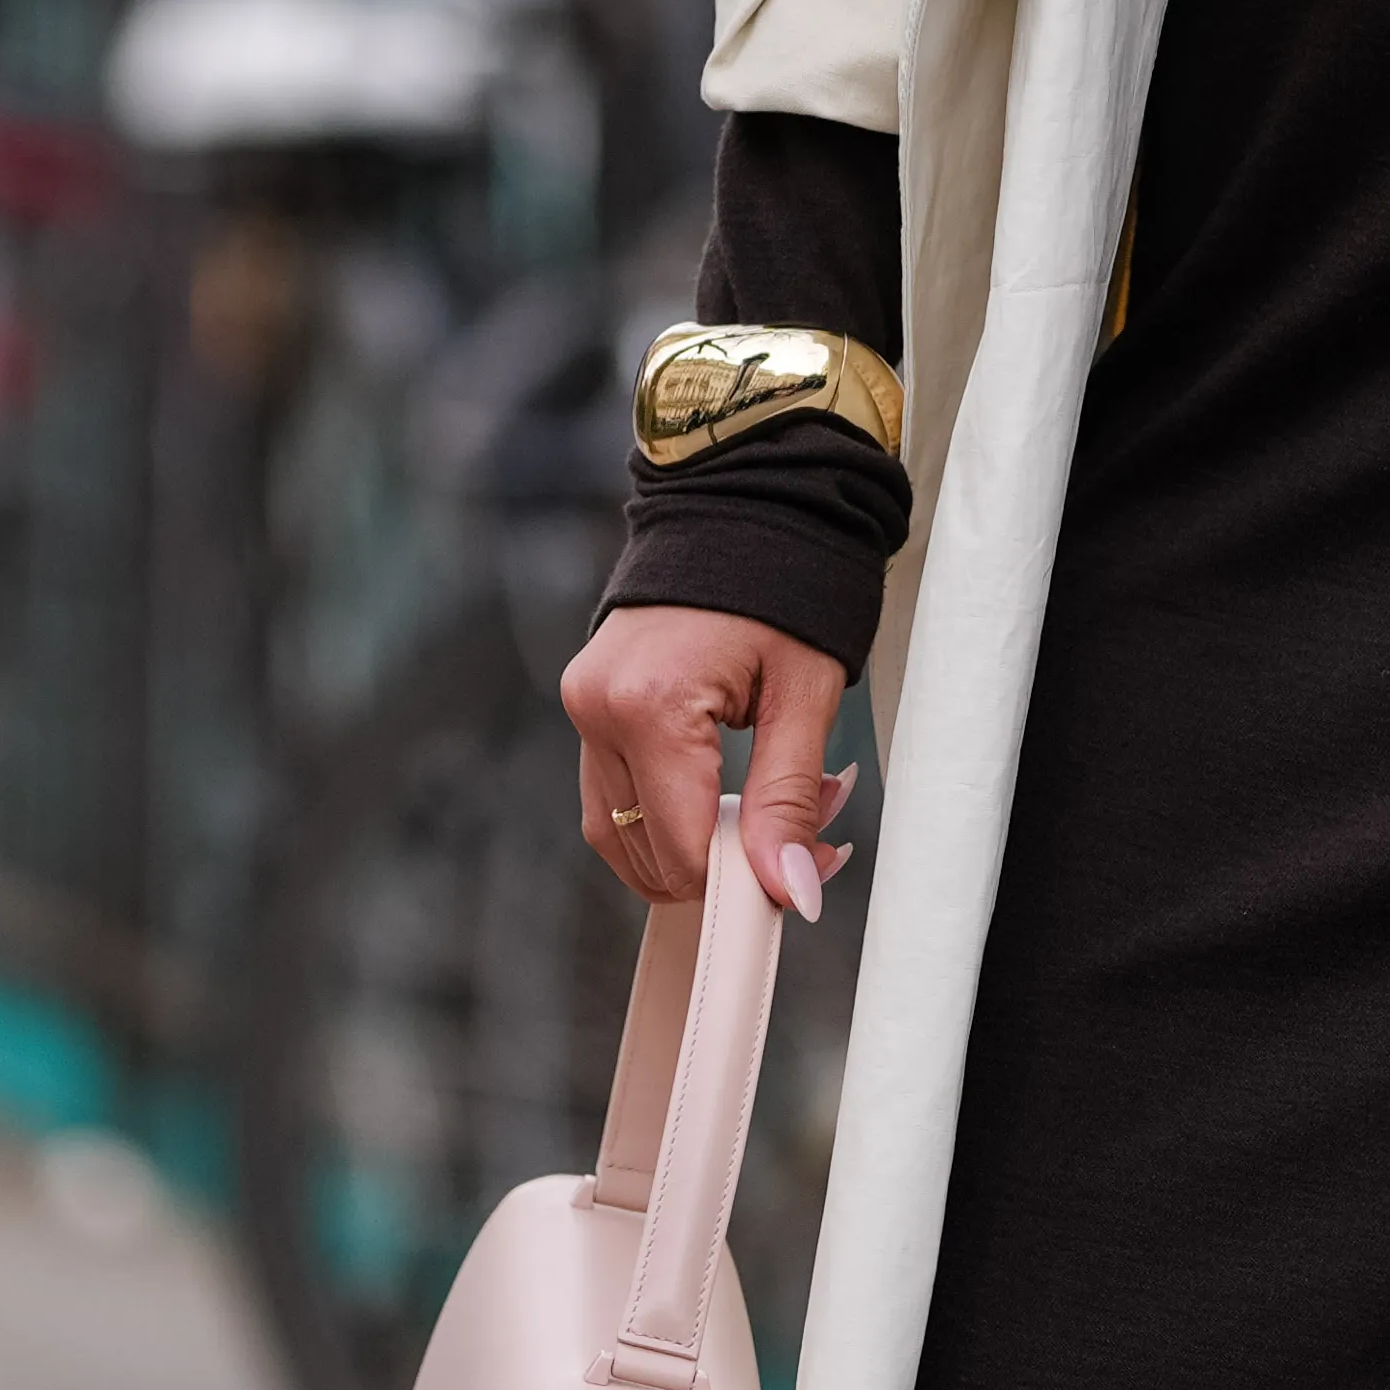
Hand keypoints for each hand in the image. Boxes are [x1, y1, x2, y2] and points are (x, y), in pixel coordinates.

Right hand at [561, 602, 854, 919]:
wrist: (744, 499)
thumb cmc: (785, 581)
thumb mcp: (805, 695)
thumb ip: (790, 800)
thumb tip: (792, 890)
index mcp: (650, 706)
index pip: (681, 851)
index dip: (741, 884)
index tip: (801, 879)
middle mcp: (599, 708)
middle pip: (645, 853)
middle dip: (721, 866)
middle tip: (801, 840)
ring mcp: (584, 703)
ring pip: (620, 832)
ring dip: (688, 848)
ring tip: (763, 815)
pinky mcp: (587, 699)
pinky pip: (612, 791)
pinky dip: (662, 814)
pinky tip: (721, 797)